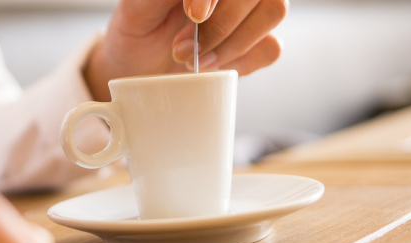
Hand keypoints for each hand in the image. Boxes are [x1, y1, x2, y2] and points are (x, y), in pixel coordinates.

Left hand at [85, 0, 287, 100]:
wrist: (139, 67)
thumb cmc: (137, 31)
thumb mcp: (137, 8)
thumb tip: (198, 2)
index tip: (194, 15)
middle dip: (221, 25)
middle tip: (182, 50)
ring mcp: (251, 10)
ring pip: (273, 12)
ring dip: (233, 44)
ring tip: (196, 62)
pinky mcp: (259, 41)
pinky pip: (270, 48)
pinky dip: (240, 62)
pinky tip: (213, 67)